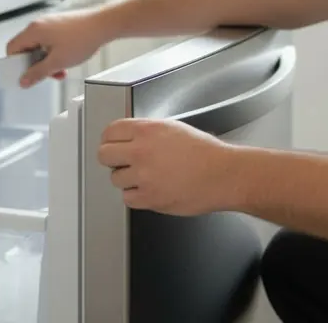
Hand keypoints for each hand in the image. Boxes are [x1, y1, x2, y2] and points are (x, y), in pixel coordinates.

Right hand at [5, 7, 114, 86]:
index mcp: (33, 31)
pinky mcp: (59, 25)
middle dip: (36, 65)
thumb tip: (24, 80)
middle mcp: (39, 24)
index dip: (15, 65)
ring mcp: (50, 23)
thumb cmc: (83, 38)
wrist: (103, 25)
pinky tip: (66, 61)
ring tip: (60, 70)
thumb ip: (38, 73)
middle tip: (46, 75)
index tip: (24, 75)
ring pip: (39, 47)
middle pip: (26, 49)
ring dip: (47, 62)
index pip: (12, 48)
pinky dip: (54, 54)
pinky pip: (49, 42)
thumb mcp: (57, 62)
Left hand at [96, 118, 241, 215]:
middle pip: (104, 155)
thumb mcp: (173, 129)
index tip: (112, 144)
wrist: (223, 174)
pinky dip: (136, 196)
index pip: (110, 132)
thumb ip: (148, 132)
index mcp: (147, 130)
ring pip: (115, 179)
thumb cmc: (205, 153)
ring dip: (126, 179)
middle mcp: (142, 151)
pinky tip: (149, 190)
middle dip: (112, 159)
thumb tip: (130, 138)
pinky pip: (128, 199)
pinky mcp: (150, 198)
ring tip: (144, 177)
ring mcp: (144, 176)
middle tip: (122, 162)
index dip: (110, 139)